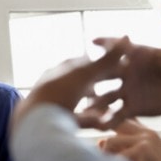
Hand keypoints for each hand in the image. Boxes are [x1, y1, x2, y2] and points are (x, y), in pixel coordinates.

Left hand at [11, 37, 130, 132]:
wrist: (34, 123)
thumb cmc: (58, 93)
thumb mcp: (85, 74)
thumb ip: (106, 59)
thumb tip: (127, 36)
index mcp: (60, 70)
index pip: (84, 61)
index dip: (102, 62)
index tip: (120, 63)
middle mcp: (57, 85)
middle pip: (83, 82)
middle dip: (99, 83)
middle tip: (120, 85)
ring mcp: (57, 104)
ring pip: (80, 102)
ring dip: (96, 104)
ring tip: (111, 106)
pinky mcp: (58, 122)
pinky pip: (79, 120)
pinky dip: (92, 120)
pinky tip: (103, 124)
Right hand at [94, 29, 160, 124]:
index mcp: (138, 55)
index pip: (120, 48)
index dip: (108, 43)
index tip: (94, 41)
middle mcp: (127, 72)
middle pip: (107, 72)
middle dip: (94, 74)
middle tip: (81, 76)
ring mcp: (125, 90)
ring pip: (107, 95)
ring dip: (96, 101)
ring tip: (86, 107)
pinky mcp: (130, 107)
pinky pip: (116, 114)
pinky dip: (108, 120)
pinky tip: (100, 127)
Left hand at [98, 119, 160, 160]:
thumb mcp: (139, 159)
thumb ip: (122, 148)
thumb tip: (99, 142)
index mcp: (145, 133)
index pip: (120, 123)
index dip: (106, 131)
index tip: (100, 144)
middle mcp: (145, 133)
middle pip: (111, 131)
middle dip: (105, 148)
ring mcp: (144, 140)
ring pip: (109, 142)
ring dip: (107, 157)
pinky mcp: (142, 149)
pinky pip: (116, 157)